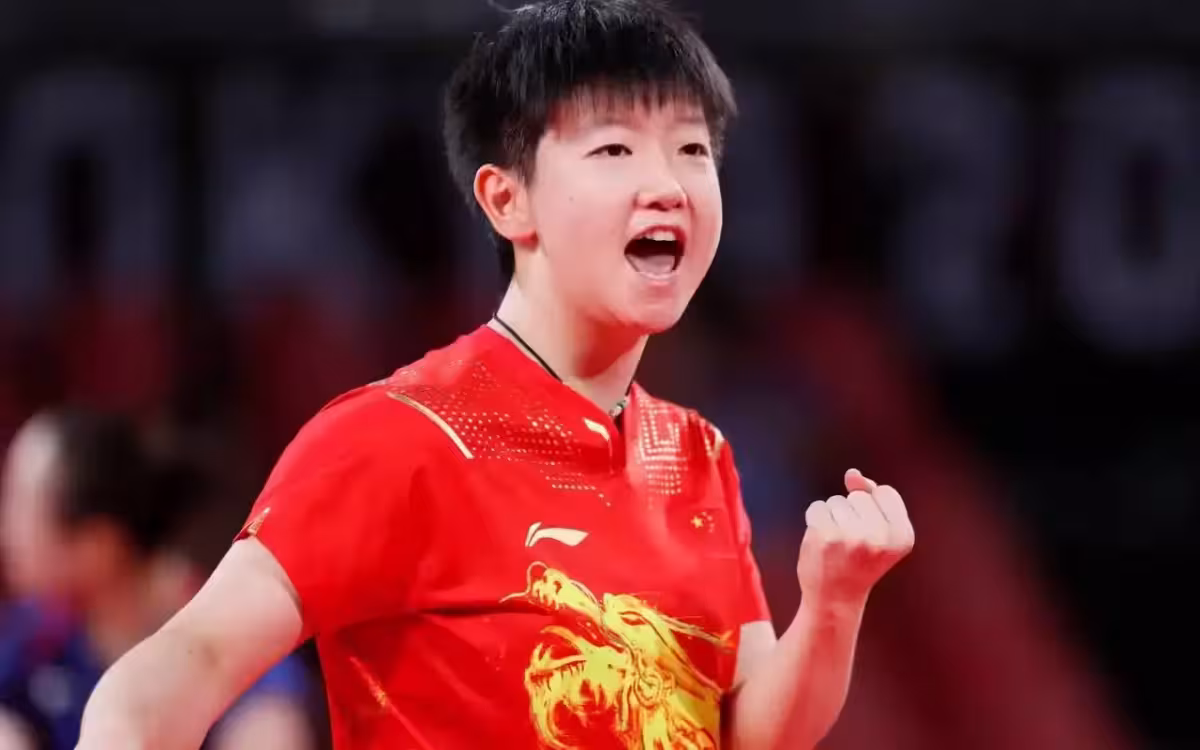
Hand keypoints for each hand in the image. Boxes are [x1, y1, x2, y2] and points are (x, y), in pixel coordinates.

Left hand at [797, 469, 914, 606]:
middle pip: (858, 495)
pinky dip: (815, 521)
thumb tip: (852, 474)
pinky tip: (821, 544)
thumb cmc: (857, 562)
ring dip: (832, 518)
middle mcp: (880, 537)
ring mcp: (852, 536)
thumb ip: (870, 497)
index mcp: (902, 536)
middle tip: (852, 546)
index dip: (873, 508)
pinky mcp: (825, 536)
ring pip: (836, 501)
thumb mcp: (877, 530)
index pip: (885, 492)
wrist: (835, 599)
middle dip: (851, 513)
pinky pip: (817, 508)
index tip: (871, 535)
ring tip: (837, 547)